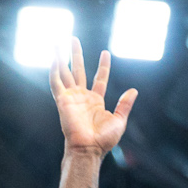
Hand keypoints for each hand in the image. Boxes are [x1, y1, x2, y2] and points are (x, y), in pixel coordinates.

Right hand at [50, 39, 135, 153]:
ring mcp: (71, 98)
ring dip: (60, 58)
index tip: (105, 52)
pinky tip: (54, 59)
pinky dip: (54, 71)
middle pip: (77, 70)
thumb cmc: (104, 140)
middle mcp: (81, 97)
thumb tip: (134, 90)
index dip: (103, 66)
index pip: (99, 79)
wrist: (89, 148)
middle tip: (72, 39)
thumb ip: (125, 104)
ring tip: (58, 43)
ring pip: (64, 73)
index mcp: (95, 101)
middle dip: (75, 55)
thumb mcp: (119, 120)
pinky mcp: (62, 101)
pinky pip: (56, 83)